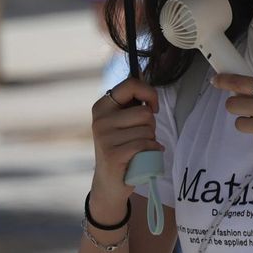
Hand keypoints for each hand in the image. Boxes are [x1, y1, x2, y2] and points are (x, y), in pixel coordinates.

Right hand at [90, 76, 161, 199]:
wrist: (110, 182)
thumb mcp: (123, 121)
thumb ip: (132, 100)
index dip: (150, 94)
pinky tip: (141, 158)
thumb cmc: (122, 147)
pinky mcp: (113, 154)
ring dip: (150, 141)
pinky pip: (145, 145)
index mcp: (102, 106)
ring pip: (147, 130)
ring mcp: (104, 137)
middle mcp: (100, 119)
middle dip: (151, 126)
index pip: (131, 84)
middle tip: (139, 137)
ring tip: (137, 149)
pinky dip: (150, 152)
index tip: (153, 108)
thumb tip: (142, 70)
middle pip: (144, 113)